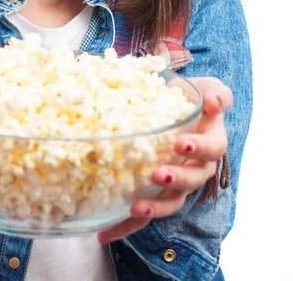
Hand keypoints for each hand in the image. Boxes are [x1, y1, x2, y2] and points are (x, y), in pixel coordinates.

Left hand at [97, 76, 232, 244]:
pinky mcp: (153, 193)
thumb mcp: (208, 89)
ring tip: (137, 207)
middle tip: (158, 175)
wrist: (172, 108)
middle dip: (176, 180)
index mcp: (210, 144)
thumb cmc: (190, 99)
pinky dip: (125, 225)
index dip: (198, 148)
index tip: (180, 143)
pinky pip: (143, 214)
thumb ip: (217, 94)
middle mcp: (196, 168)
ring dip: (155, 207)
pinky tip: (105, 233)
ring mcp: (175, 184)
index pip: (211, 149)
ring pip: (170, 202)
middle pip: (191, 181)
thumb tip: (214, 102)